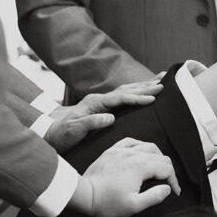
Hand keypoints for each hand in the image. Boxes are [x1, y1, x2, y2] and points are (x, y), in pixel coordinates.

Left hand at [44, 78, 161, 152]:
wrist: (51, 135)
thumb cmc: (63, 135)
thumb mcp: (74, 131)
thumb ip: (91, 123)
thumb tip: (110, 118)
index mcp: (94, 102)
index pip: (121, 98)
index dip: (138, 98)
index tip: (153, 99)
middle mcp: (99, 98)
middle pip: (127, 90)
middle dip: (146, 87)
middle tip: (165, 84)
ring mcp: (102, 101)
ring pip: (127, 90)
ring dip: (144, 86)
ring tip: (161, 81)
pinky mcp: (104, 106)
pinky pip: (124, 96)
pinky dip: (137, 92)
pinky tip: (145, 91)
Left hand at [76, 138, 181, 216]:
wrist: (83, 194)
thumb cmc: (107, 202)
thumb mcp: (134, 205)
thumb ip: (155, 196)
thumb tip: (167, 188)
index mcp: (141, 167)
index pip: (167, 169)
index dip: (174, 181)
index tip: (174, 191)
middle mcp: (133, 154)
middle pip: (161, 157)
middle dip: (168, 171)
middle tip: (168, 183)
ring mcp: (122, 150)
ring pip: (149, 146)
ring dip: (158, 157)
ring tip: (158, 169)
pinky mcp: (112, 151)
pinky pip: (131, 141)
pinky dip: (141, 146)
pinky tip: (141, 153)